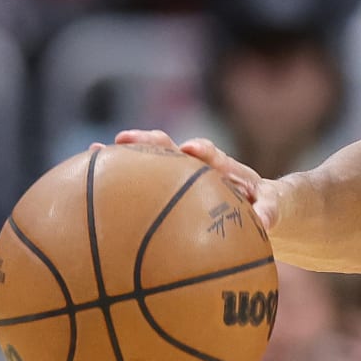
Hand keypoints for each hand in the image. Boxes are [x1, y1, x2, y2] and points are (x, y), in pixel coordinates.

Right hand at [110, 130, 279, 232]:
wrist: (257, 203)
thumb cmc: (263, 206)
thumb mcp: (272, 208)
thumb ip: (269, 211)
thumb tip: (266, 222)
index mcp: (225, 169)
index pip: (212, 155)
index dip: (202, 151)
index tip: (190, 148)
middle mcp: (198, 166)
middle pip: (173, 149)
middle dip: (152, 142)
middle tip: (126, 138)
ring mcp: (181, 175)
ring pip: (153, 160)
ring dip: (129, 155)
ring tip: (96, 149)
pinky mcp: (169, 186)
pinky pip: (144, 182)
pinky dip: (120, 177)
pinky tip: (88, 175)